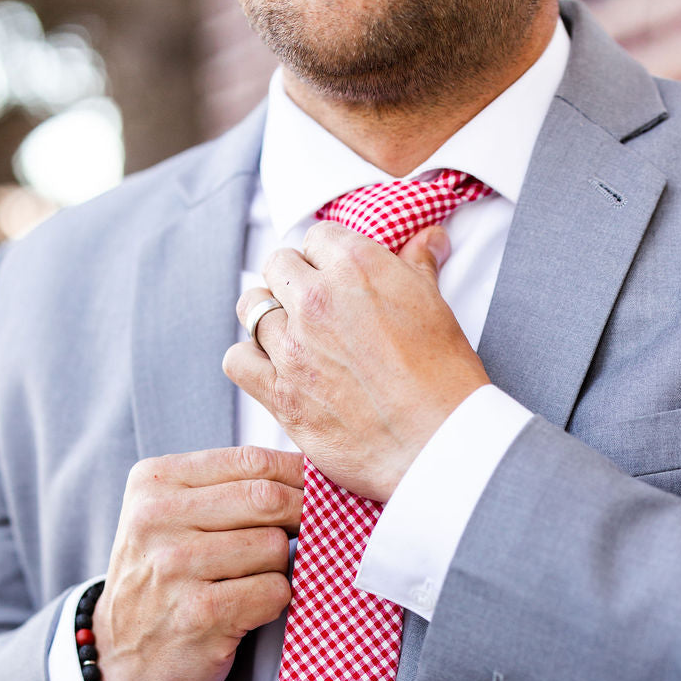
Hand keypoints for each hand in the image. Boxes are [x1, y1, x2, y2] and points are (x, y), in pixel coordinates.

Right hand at [92, 446, 303, 680]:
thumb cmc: (163, 580)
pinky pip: (274, 591)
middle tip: (308, 536)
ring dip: (280, 567)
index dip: (297, 476)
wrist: (120, 655)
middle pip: (268, 499)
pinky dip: (274, 601)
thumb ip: (225, 488)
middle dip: (301, 518)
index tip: (316, 493)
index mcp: (155, 482)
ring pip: (274, 546)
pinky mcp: (200, 613)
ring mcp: (176, 566)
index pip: (250, 460)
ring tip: (255, 580)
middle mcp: (158, 518)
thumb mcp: (171, 517)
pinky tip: (249, 610)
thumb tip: (310, 472)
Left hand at [223, 224, 490, 502]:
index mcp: (354, 266)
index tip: (335, 278)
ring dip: (269, 318)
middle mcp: (316, 300)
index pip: (317, 238)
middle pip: (278, 266)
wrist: (437, 441)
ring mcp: (293, 348)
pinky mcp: (281, 394)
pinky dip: (249, 360)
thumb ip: (418, 266)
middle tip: (313, 306)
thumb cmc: (443, 376)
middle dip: (293, 281)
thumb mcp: (435, 305)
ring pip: (252, 309)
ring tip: (291, 335)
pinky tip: (271, 367)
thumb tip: (426, 240)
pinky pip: (237, 360)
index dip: (326, 258)